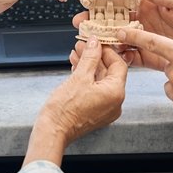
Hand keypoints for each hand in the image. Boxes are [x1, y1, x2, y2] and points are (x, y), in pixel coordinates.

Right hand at [26, 37, 127, 165]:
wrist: (53, 130)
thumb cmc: (65, 109)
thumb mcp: (79, 76)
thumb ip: (90, 57)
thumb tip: (95, 43)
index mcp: (116, 93)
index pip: (118, 65)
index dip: (107, 51)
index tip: (96, 43)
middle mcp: (115, 102)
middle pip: (109, 72)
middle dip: (95, 57)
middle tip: (83, 46)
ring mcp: (106, 109)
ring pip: (100, 81)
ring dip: (88, 67)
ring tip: (76, 55)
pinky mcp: (96, 112)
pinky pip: (95, 90)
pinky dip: (87, 79)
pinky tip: (76, 68)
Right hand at [72, 0, 172, 68]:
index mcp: (148, 4)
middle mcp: (143, 20)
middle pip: (113, 20)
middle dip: (95, 21)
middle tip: (80, 22)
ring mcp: (145, 38)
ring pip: (118, 39)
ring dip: (104, 40)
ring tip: (90, 41)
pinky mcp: (151, 56)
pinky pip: (131, 57)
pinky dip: (120, 57)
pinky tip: (111, 56)